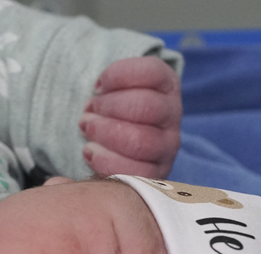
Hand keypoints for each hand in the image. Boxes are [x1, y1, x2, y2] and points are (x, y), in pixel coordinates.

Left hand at [80, 56, 181, 179]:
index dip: (117, 76)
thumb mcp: (115, 86)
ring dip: (105, 133)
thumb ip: (108, 83)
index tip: (98, 86)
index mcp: (166, 84)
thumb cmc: (114, 108)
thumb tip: (98, 91)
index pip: (150, 73)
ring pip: (140, 141)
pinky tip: (90, 152)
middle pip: (146, 106)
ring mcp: (167, 145)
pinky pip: (135, 172)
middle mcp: (172, 114)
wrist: (123, 143)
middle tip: (89, 110)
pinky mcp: (156, 173)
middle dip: (109, 107)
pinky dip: (106, 161)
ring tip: (88, 128)